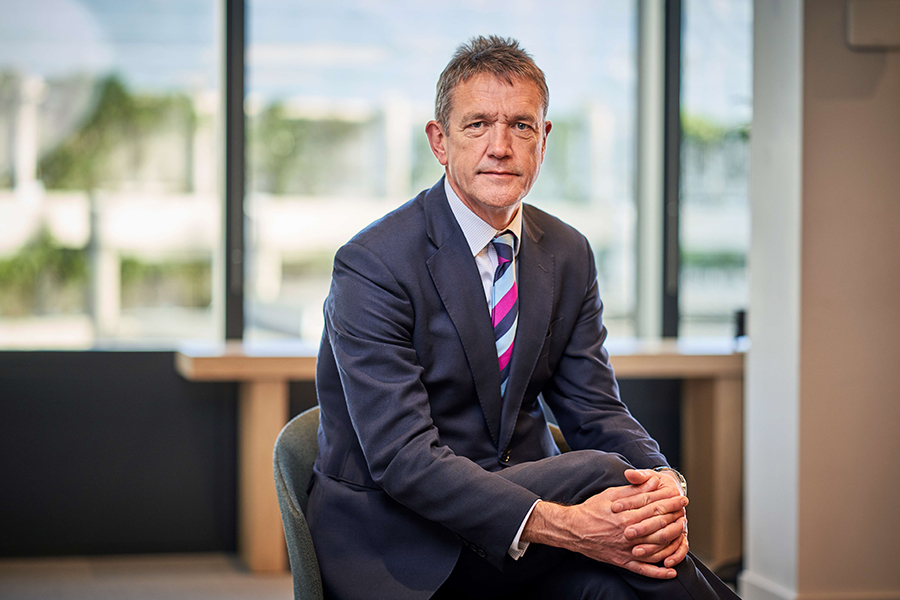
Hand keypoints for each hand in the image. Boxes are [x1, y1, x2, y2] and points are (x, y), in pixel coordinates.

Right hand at [522, 475, 687, 578]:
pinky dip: (658, 572)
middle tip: (684, 510)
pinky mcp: (622, 561)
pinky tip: (671, 571)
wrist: (573, 530)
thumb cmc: (592, 510)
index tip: (681, 497)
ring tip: (682, 531)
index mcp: (626, 515)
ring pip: (656, 546)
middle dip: (674, 516)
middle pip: (658, 524)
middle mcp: (628, 533)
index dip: (670, 501)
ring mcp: (626, 549)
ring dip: (672, 539)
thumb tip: (652, 482)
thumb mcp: (611, 494)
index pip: (654, 506)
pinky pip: (643, 570)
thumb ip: (633, 490)